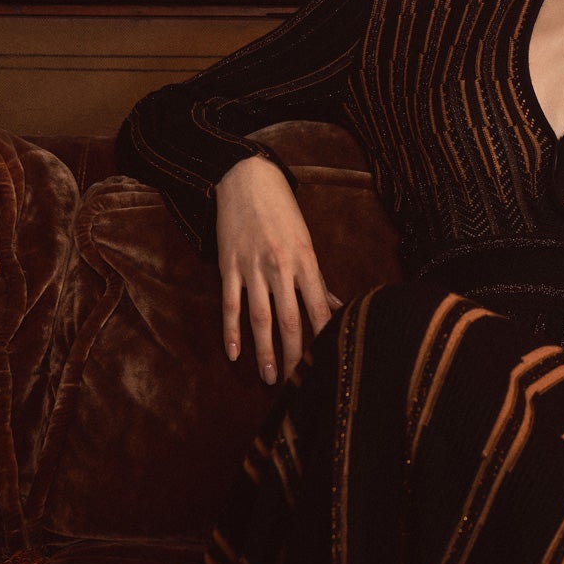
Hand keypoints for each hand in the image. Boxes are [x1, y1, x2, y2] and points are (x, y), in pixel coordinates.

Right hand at [215, 155, 339, 384]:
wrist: (245, 178)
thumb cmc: (282, 210)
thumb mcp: (305, 241)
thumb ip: (315, 278)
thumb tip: (334, 306)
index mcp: (306, 261)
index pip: (319, 309)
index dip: (324, 339)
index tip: (329, 364)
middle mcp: (280, 267)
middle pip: (291, 321)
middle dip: (297, 356)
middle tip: (300, 385)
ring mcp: (252, 268)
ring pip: (260, 319)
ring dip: (265, 352)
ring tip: (270, 379)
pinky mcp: (229, 266)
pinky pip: (230, 304)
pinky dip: (231, 331)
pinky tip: (233, 354)